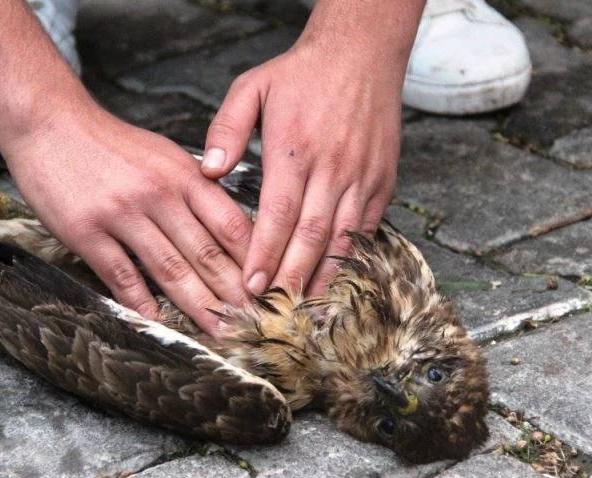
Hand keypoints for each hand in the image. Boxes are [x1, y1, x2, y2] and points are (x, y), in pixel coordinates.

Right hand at [2, 104, 251, 333]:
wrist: (50, 123)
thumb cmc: (112, 145)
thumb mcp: (166, 156)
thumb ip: (198, 190)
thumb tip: (233, 229)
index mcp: (185, 175)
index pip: (231, 224)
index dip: (254, 261)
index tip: (269, 288)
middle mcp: (159, 194)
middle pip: (206, 252)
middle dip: (234, 293)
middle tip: (254, 323)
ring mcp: (122, 213)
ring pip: (170, 269)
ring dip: (199, 306)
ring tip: (220, 331)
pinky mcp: (87, 231)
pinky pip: (122, 275)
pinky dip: (142, 302)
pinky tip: (160, 322)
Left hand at [201, 1, 416, 296]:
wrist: (363, 52)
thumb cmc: (303, 72)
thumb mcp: (252, 86)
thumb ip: (227, 128)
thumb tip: (209, 170)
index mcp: (295, 149)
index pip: (278, 214)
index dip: (265, 254)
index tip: (251, 286)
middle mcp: (332, 167)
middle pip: (311, 236)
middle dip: (291, 277)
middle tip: (274, 310)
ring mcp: (362, 176)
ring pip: (343, 238)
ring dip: (324, 276)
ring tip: (307, 309)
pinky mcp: (382, 180)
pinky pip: (368, 227)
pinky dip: (353, 256)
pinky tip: (338, 278)